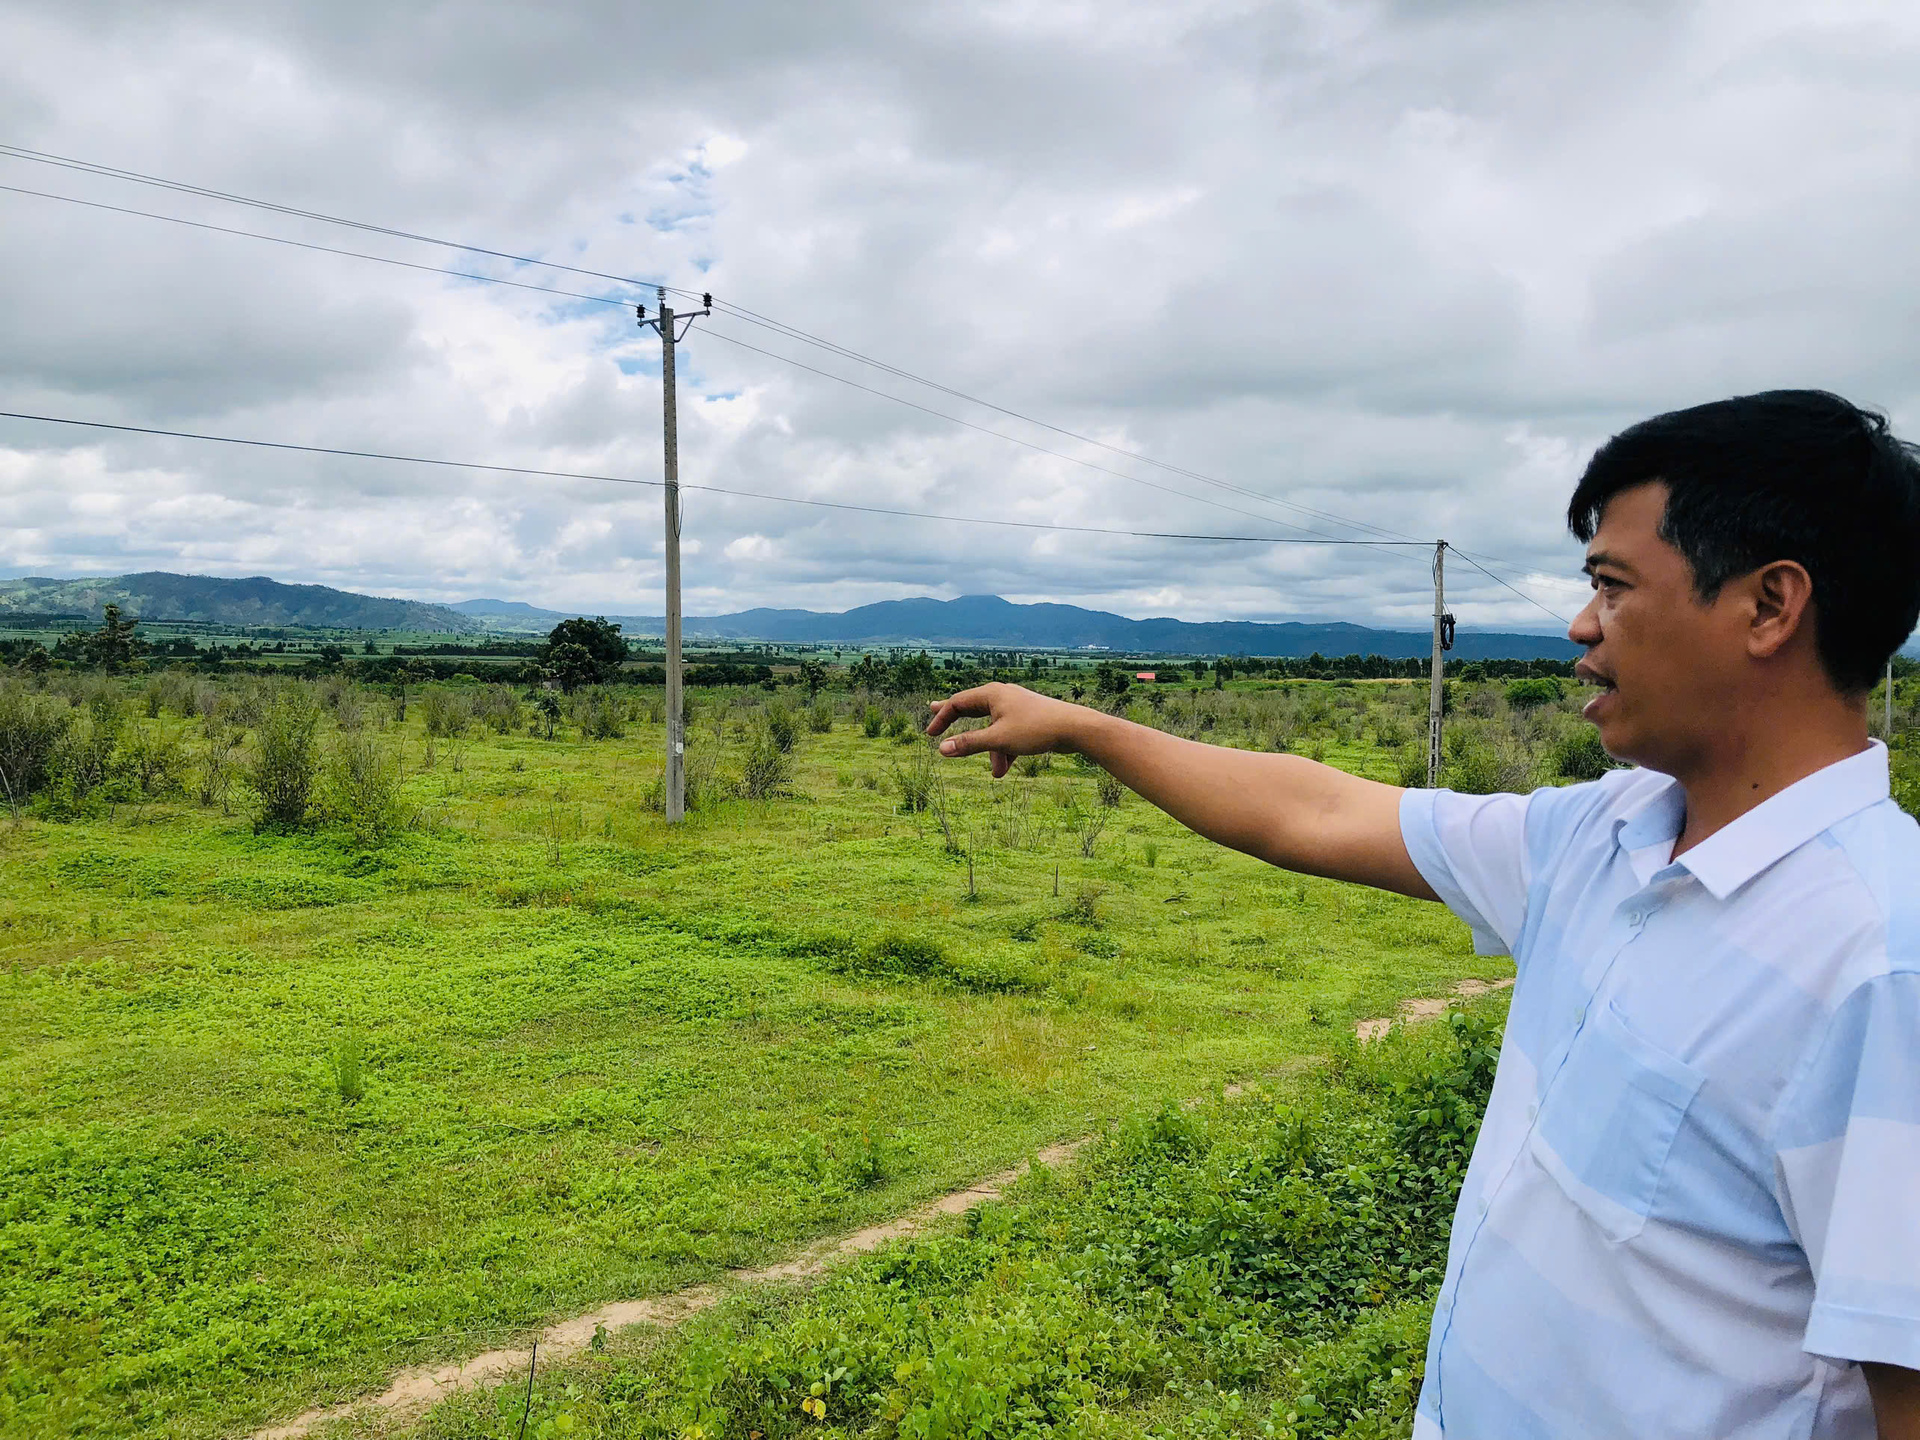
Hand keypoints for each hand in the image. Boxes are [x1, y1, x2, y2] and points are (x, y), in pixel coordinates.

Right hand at [925, 683, 1092, 778]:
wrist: (1074, 728)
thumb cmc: (1036, 729)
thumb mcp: (999, 740)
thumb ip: (970, 744)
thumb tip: (942, 749)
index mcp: (992, 694)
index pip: (957, 703)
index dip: (941, 718)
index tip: (930, 735)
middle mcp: (1002, 695)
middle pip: (972, 707)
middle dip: (955, 717)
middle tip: (932, 709)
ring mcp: (1016, 706)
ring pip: (993, 727)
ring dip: (992, 751)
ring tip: (997, 773)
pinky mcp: (1029, 717)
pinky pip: (1008, 733)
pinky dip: (1005, 749)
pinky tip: (1007, 768)